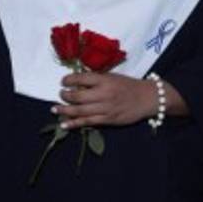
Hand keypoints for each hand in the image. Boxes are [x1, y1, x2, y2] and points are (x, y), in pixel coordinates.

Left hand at [53, 71, 186, 128]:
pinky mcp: (108, 120)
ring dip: (64, 110)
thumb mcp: (113, 77)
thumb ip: (96, 79)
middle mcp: (104, 93)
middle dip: (65, 96)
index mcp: (105, 79)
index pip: (81, 78)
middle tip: (61, 95)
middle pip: (78, 96)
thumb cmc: (128, 85)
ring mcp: (106, 108)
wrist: (147, 98)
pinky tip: (63, 124)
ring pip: (80, 111)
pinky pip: (87, 122)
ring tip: (55, 109)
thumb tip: (76, 83)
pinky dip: (74, 123)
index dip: (68, 80)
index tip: (63, 81)